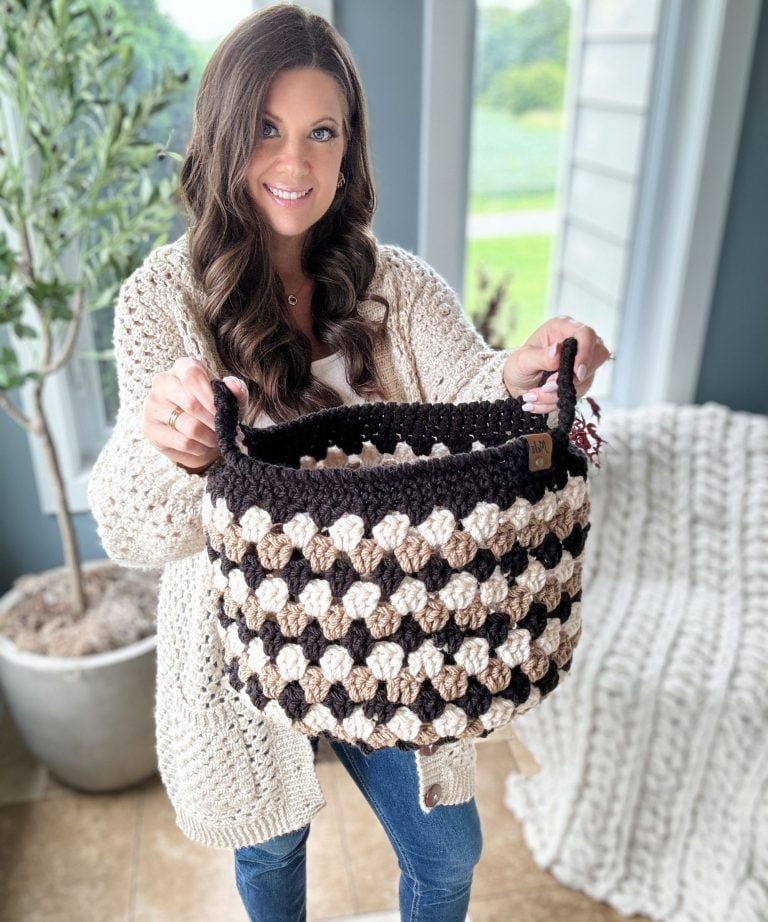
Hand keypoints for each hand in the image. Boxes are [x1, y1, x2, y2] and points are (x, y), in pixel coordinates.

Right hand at [142, 357, 246, 472]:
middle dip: (214, 421)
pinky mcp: (149, 428)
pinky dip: (199, 448)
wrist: (197, 434)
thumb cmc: (214, 410)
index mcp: (183, 367)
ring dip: (210, 438)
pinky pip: (182, 442)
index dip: (210, 397)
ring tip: (217, 440)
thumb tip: (232, 384)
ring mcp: (153, 405)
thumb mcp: (230, 399)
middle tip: (225, 430)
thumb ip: (236, 390)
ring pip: (189, 426)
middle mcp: (163, 381)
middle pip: (190, 403)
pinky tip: (203, 446)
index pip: (193, 376)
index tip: (223, 412)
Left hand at [502, 316, 610, 413]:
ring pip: (586, 380)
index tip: (576, 373)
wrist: (519, 383)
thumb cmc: (520, 365)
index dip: (586, 353)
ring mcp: (583, 362)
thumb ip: (540, 356)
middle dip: (571, 379)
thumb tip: (557, 351)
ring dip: (558, 394)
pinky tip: (539, 402)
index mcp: (563, 327)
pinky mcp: (582, 380)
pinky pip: (578, 394)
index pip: (586, 334)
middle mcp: (577, 342)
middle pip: (596, 357)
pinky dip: (557, 402)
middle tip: (546, 387)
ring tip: (534, 396)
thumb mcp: (522, 360)